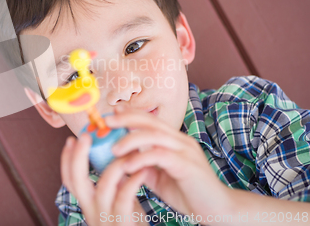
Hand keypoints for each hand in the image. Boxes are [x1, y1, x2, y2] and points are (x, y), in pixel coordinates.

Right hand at [61, 133, 149, 224]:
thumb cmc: (131, 224)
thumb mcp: (117, 202)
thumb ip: (112, 183)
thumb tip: (114, 156)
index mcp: (88, 205)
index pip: (69, 181)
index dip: (66, 159)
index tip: (71, 139)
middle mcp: (91, 211)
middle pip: (76, 181)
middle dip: (78, 156)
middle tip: (85, 136)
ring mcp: (106, 218)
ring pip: (104, 187)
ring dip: (116, 165)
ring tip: (129, 151)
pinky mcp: (123, 224)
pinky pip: (124, 198)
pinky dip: (133, 181)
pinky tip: (143, 170)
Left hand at [104, 106, 232, 220]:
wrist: (218, 210)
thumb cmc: (189, 193)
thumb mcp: (159, 178)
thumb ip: (144, 166)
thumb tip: (122, 160)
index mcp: (175, 141)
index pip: (151, 120)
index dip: (131, 114)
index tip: (111, 113)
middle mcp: (181, 141)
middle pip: (151, 121)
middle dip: (127, 118)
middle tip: (106, 121)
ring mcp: (186, 151)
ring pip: (155, 135)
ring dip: (131, 139)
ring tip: (114, 149)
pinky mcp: (187, 165)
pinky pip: (160, 156)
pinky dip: (142, 158)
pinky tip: (128, 165)